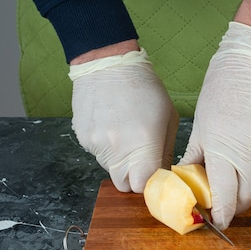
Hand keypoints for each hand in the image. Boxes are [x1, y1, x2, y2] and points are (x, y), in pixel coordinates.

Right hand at [69, 49, 178, 192]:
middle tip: (142, 161)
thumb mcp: (167, 118)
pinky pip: (98, 155)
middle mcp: (117, 149)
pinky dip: (107, 148)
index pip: (143, 186)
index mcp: (143, 144)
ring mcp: (96, 145)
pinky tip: (112, 126)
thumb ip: (165, 151)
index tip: (155, 177)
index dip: (150, 185)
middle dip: (134, 179)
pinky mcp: (83, 138)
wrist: (107, 63)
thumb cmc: (145, 88)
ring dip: (121, 162)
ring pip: (110, 170)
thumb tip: (164, 174)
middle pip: (124, 185)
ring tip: (127, 135)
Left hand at [179, 22, 250, 228]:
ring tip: (225, 187)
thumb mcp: (202, 122)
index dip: (218, 215)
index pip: (224, 199)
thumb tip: (188, 174)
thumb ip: (197, 154)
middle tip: (215, 205)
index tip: (211, 220)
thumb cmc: (226, 85)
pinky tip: (240, 169)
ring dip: (242, 194)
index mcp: (226, 153)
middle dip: (230, 208)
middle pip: (244, 200)